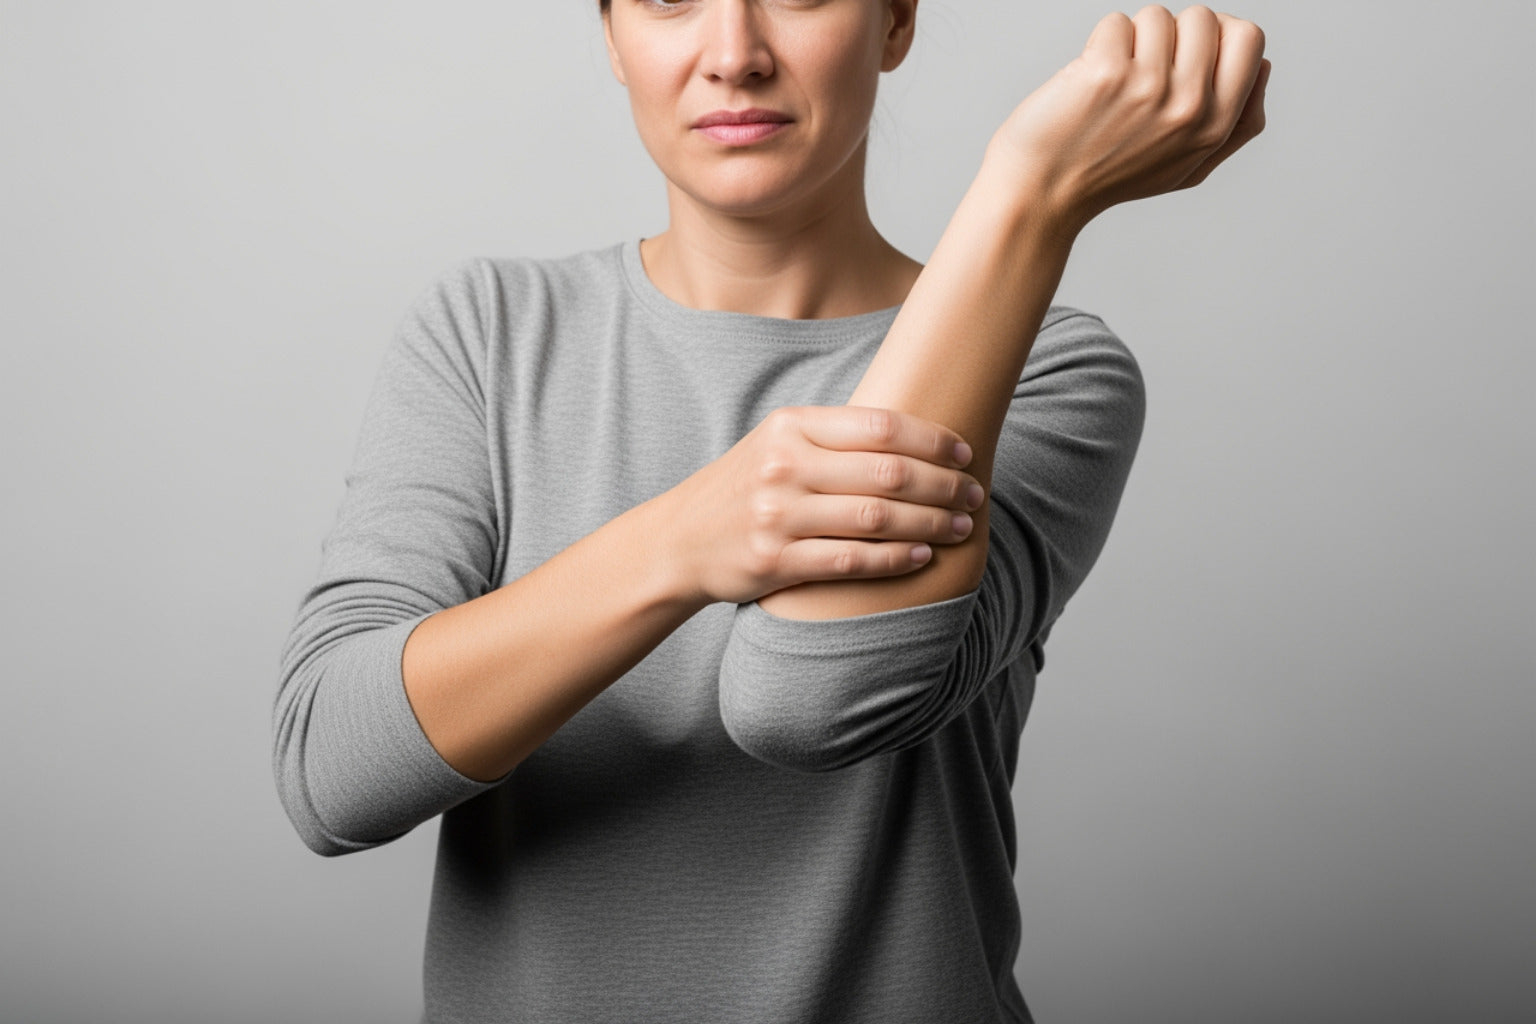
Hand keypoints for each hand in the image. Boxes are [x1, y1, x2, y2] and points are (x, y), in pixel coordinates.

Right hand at [661, 406, 985, 605]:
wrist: (678, 541)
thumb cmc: (744, 488)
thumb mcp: (777, 444)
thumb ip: (834, 437)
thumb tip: (917, 436)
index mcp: (790, 426)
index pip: (880, 425)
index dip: (933, 440)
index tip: (964, 453)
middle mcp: (784, 466)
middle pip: (887, 472)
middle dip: (943, 484)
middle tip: (974, 493)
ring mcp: (778, 515)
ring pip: (876, 517)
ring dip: (930, 523)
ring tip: (961, 525)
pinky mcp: (775, 561)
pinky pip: (852, 560)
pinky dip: (895, 558)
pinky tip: (923, 555)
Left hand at [988, 5, 1269, 234]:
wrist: (1041, 195)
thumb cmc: (1108, 177)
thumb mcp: (1188, 167)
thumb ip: (1236, 124)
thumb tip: (1264, 68)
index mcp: (1216, 127)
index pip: (1249, 40)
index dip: (1216, 35)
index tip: (1184, 54)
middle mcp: (1189, 108)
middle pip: (1204, 18)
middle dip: (1171, 32)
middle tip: (1142, 71)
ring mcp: (1149, 89)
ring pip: (1157, 16)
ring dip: (1130, 39)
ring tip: (1112, 83)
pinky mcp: (1107, 74)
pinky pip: (1116, 23)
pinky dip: (1098, 44)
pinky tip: (1088, 82)